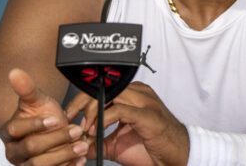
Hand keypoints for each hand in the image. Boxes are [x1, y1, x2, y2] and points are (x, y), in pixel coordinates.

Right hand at [0, 68, 89, 165]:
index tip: (54, 119)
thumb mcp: (37, 101)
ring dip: (64, 155)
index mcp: (9, 133)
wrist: (49, 135)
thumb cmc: (42, 117)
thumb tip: (15, 71)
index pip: (15, 130)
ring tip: (82, 146)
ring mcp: (25, 165)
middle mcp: (14, 152)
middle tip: (76, 131)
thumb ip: (27, 88)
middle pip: (30, 149)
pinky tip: (80, 160)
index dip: (34, 125)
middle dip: (56, 139)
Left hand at [65, 82, 188, 165]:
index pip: (103, 87)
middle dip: (82, 102)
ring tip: (85, 128)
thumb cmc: (152, 149)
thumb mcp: (118, 144)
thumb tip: (78, 142)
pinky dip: (104, 120)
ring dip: (93, 111)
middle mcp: (139, 93)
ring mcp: (145, 102)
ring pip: (110, 95)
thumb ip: (99, 140)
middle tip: (71, 120)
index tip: (69, 114)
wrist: (176, 157)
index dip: (82, 99)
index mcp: (133, 95)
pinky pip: (120, 110)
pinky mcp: (148, 115)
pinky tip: (96, 131)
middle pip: (104, 87)